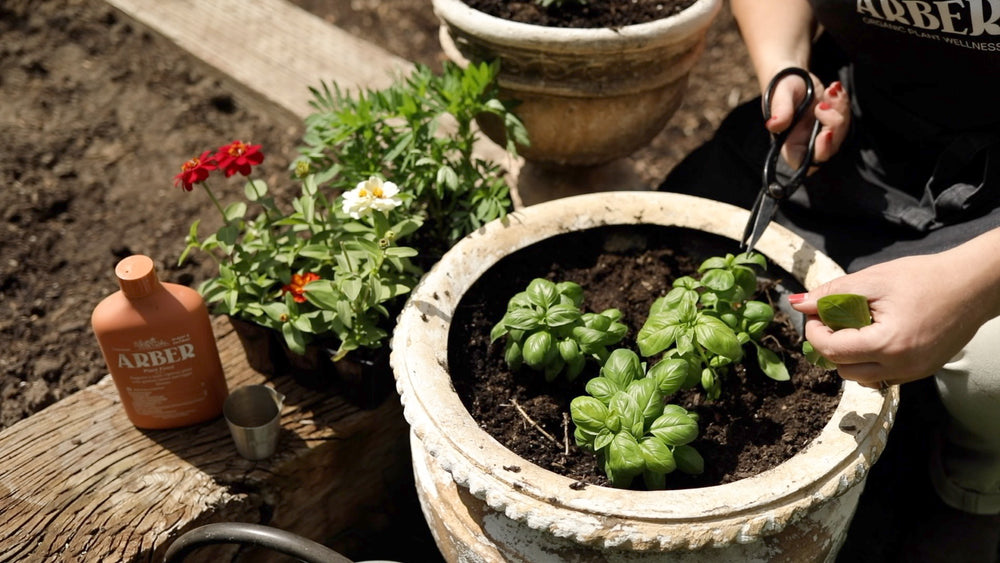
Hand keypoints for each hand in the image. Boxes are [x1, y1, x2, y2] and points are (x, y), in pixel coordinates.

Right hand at [764, 70, 849, 169]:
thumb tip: (773, 125)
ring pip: (841, 132)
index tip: (825, 132)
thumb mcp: (779, 96)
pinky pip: (846, 118)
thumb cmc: (781, 88)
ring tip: (830, 90)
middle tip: (822, 104)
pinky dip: (843, 102)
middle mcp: (806, 144)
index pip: (805, 162)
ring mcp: (820, 135)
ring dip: (840, 109)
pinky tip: (834, 88)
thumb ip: (780, 111)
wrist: (793, 77)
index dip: (819, 152)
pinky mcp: (832, 125)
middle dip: (834, 124)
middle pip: (829, 148)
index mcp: (789, 144)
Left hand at [788, 252, 993, 387]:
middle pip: (843, 369)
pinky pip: (882, 375)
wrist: (973, 285)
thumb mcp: (873, 280)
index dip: (814, 332)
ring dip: (849, 356)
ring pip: (861, 377)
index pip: (831, 350)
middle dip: (829, 345)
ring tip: (855, 326)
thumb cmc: (925, 277)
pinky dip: (870, 360)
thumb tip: (798, 303)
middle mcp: (901, 367)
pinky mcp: (922, 371)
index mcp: (887, 344)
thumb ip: (832, 293)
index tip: (816, 313)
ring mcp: (914, 373)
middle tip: (832, 319)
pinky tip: (875, 335)